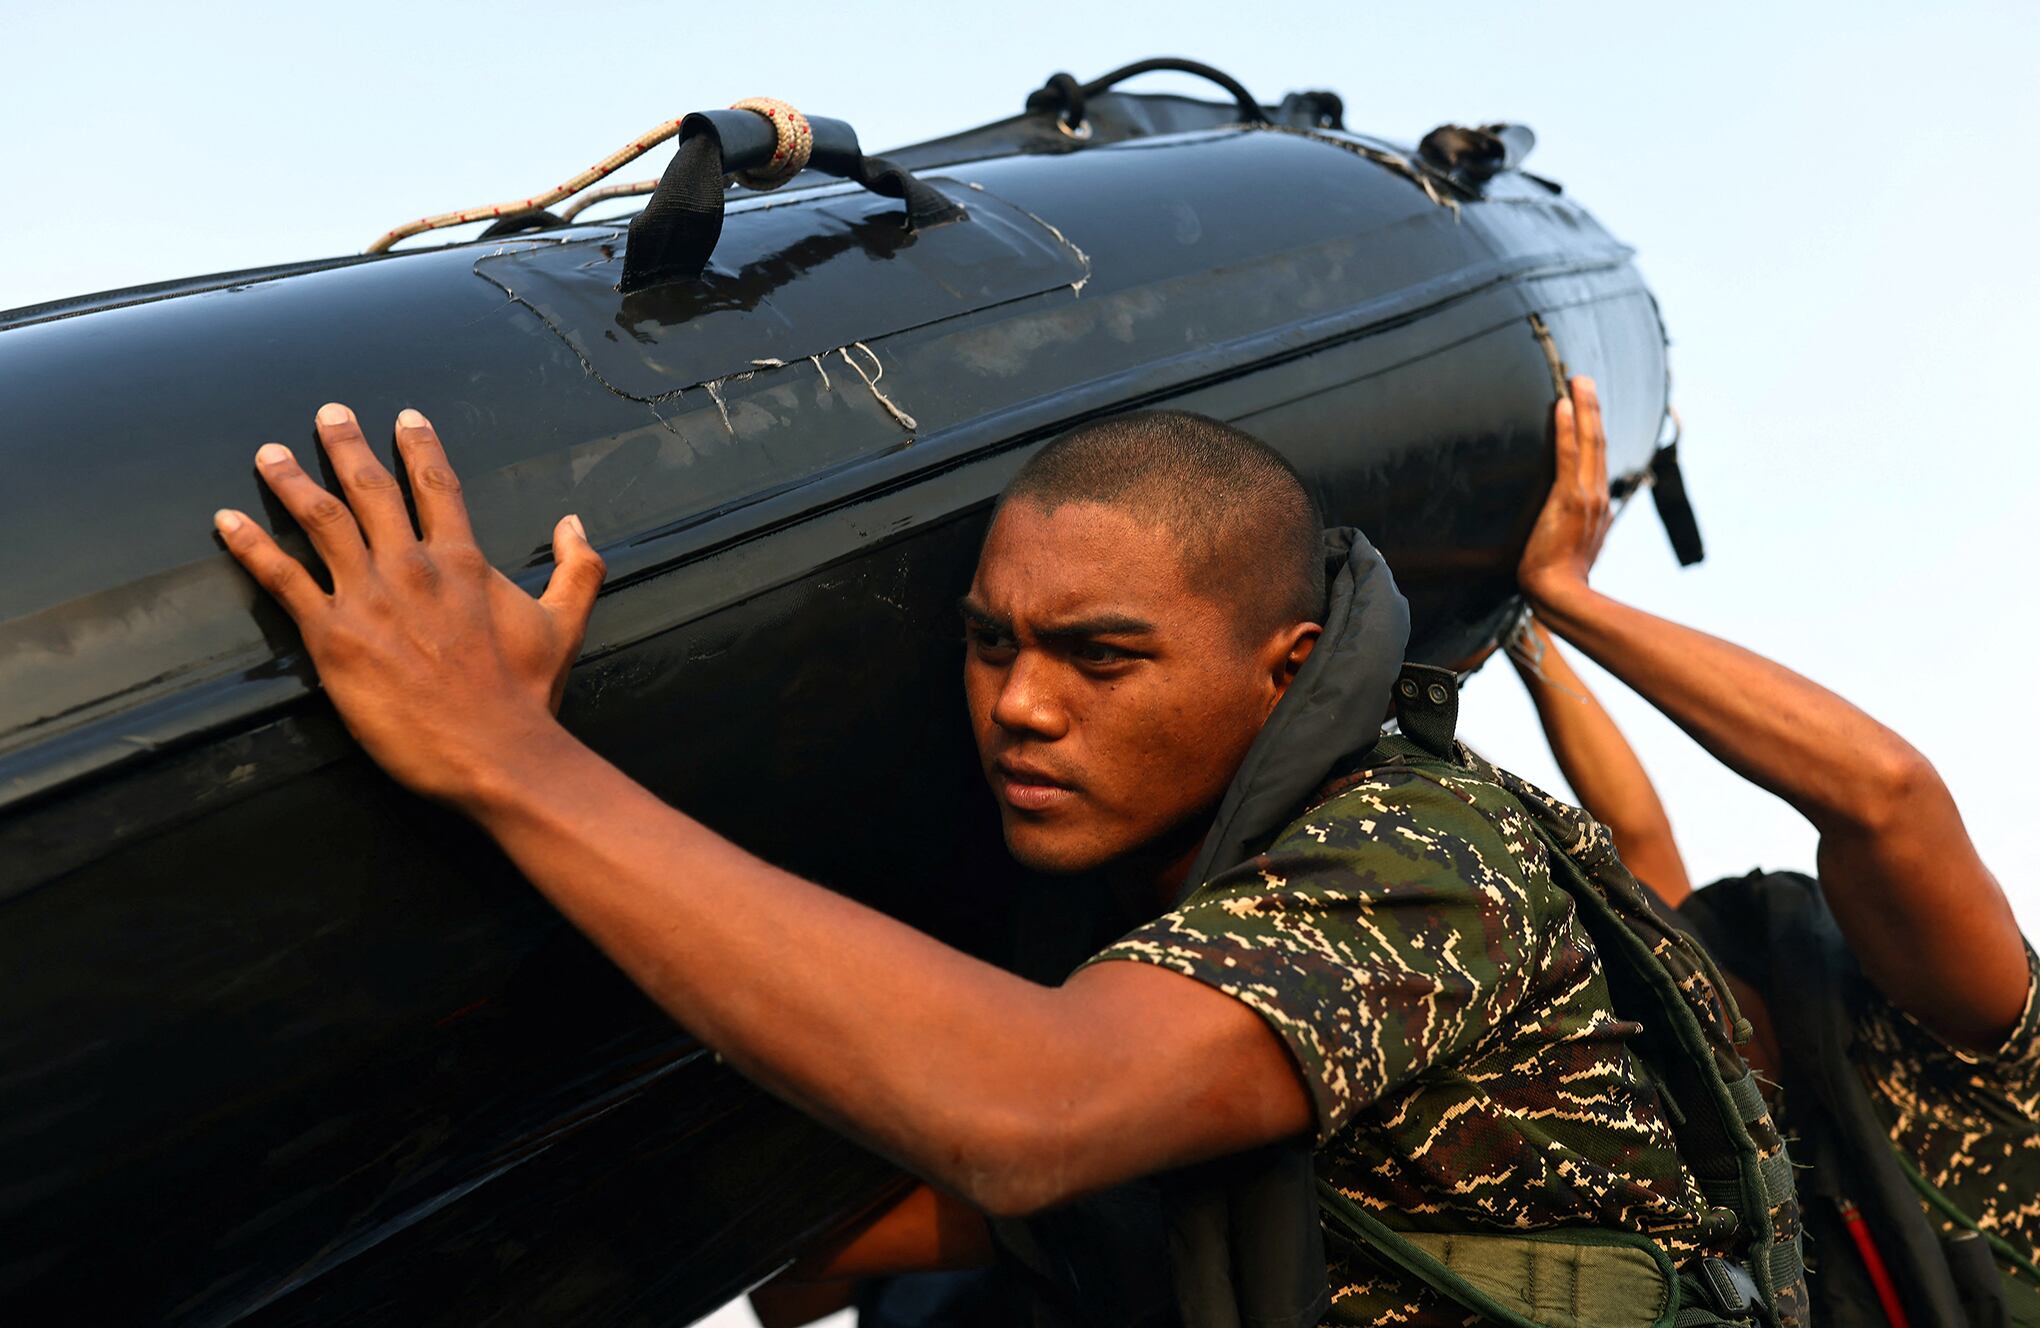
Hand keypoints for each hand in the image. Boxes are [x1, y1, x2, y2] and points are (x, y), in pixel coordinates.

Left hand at [214, 404, 605, 802]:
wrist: (497, 752)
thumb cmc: (528, 695)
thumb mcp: (566, 624)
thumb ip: (577, 569)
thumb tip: (575, 524)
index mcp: (462, 562)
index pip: (436, 486)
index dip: (419, 446)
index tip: (405, 418)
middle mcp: (411, 567)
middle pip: (370, 488)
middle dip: (345, 445)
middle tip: (328, 414)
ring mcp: (369, 599)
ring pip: (320, 520)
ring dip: (290, 481)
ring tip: (269, 453)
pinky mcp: (333, 638)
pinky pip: (283, 580)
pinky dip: (252, 547)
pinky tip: (227, 522)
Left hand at [1517, 375, 1612, 609]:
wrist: (1561, 594)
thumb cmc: (1559, 578)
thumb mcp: (1572, 546)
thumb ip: (1571, 528)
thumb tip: (1562, 521)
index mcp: (1599, 505)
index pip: (1597, 458)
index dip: (1593, 430)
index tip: (1588, 408)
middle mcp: (1598, 495)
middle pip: (1598, 442)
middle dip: (1593, 408)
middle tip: (1584, 379)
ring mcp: (1587, 496)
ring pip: (1589, 442)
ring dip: (1584, 408)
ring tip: (1578, 381)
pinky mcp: (1570, 500)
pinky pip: (1567, 456)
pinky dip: (1566, 430)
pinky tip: (1562, 407)